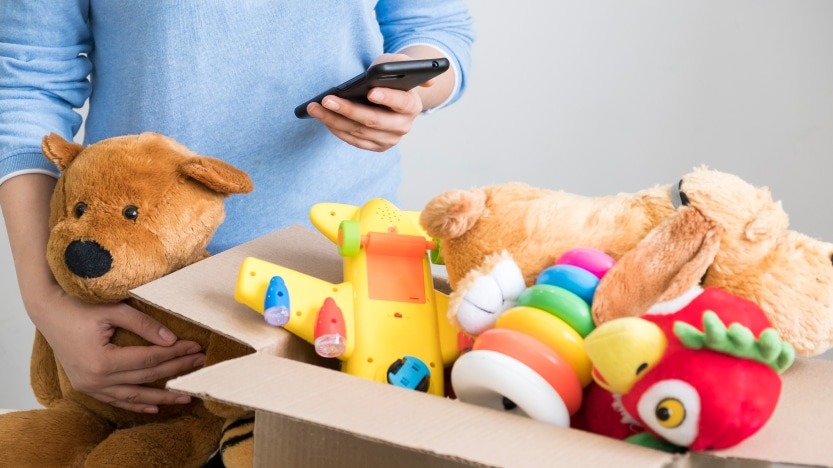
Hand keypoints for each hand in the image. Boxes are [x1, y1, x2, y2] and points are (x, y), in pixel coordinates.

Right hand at [33, 287, 204, 413]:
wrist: (48, 312)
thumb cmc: (79, 306)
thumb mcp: (114, 310)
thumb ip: (144, 324)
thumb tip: (171, 340)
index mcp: (102, 361)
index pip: (149, 359)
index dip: (175, 354)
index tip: (197, 348)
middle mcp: (95, 379)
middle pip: (146, 377)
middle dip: (176, 371)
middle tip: (201, 364)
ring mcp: (90, 386)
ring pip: (133, 395)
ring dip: (161, 397)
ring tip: (186, 396)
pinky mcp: (87, 386)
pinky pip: (116, 400)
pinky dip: (136, 403)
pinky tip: (154, 407)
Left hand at [305, 53, 430, 151]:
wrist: (390, 96)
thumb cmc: (391, 76)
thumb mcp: (397, 64)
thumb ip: (405, 66)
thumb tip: (429, 81)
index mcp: (412, 105)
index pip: (401, 102)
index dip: (387, 98)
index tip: (371, 91)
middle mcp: (403, 126)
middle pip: (373, 120)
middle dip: (347, 110)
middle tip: (326, 100)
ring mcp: (390, 139)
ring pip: (358, 132)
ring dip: (333, 120)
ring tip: (314, 108)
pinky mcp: (376, 146)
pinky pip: (353, 140)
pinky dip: (336, 129)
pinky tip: (322, 118)